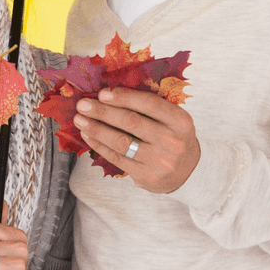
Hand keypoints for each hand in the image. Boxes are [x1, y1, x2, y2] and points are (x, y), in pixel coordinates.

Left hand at [74, 87, 199, 192]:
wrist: (189, 172)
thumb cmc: (174, 137)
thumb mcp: (173, 120)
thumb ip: (150, 107)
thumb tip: (111, 92)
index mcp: (181, 121)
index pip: (150, 105)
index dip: (125, 98)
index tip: (103, 93)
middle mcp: (172, 141)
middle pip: (132, 123)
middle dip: (103, 112)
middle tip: (83, 105)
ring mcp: (159, 161)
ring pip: (121, 142)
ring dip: (96, 129)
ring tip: (80, 119)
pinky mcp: (146, 176)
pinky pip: (117, 158)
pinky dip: (99, 145)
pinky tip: (88, 135)